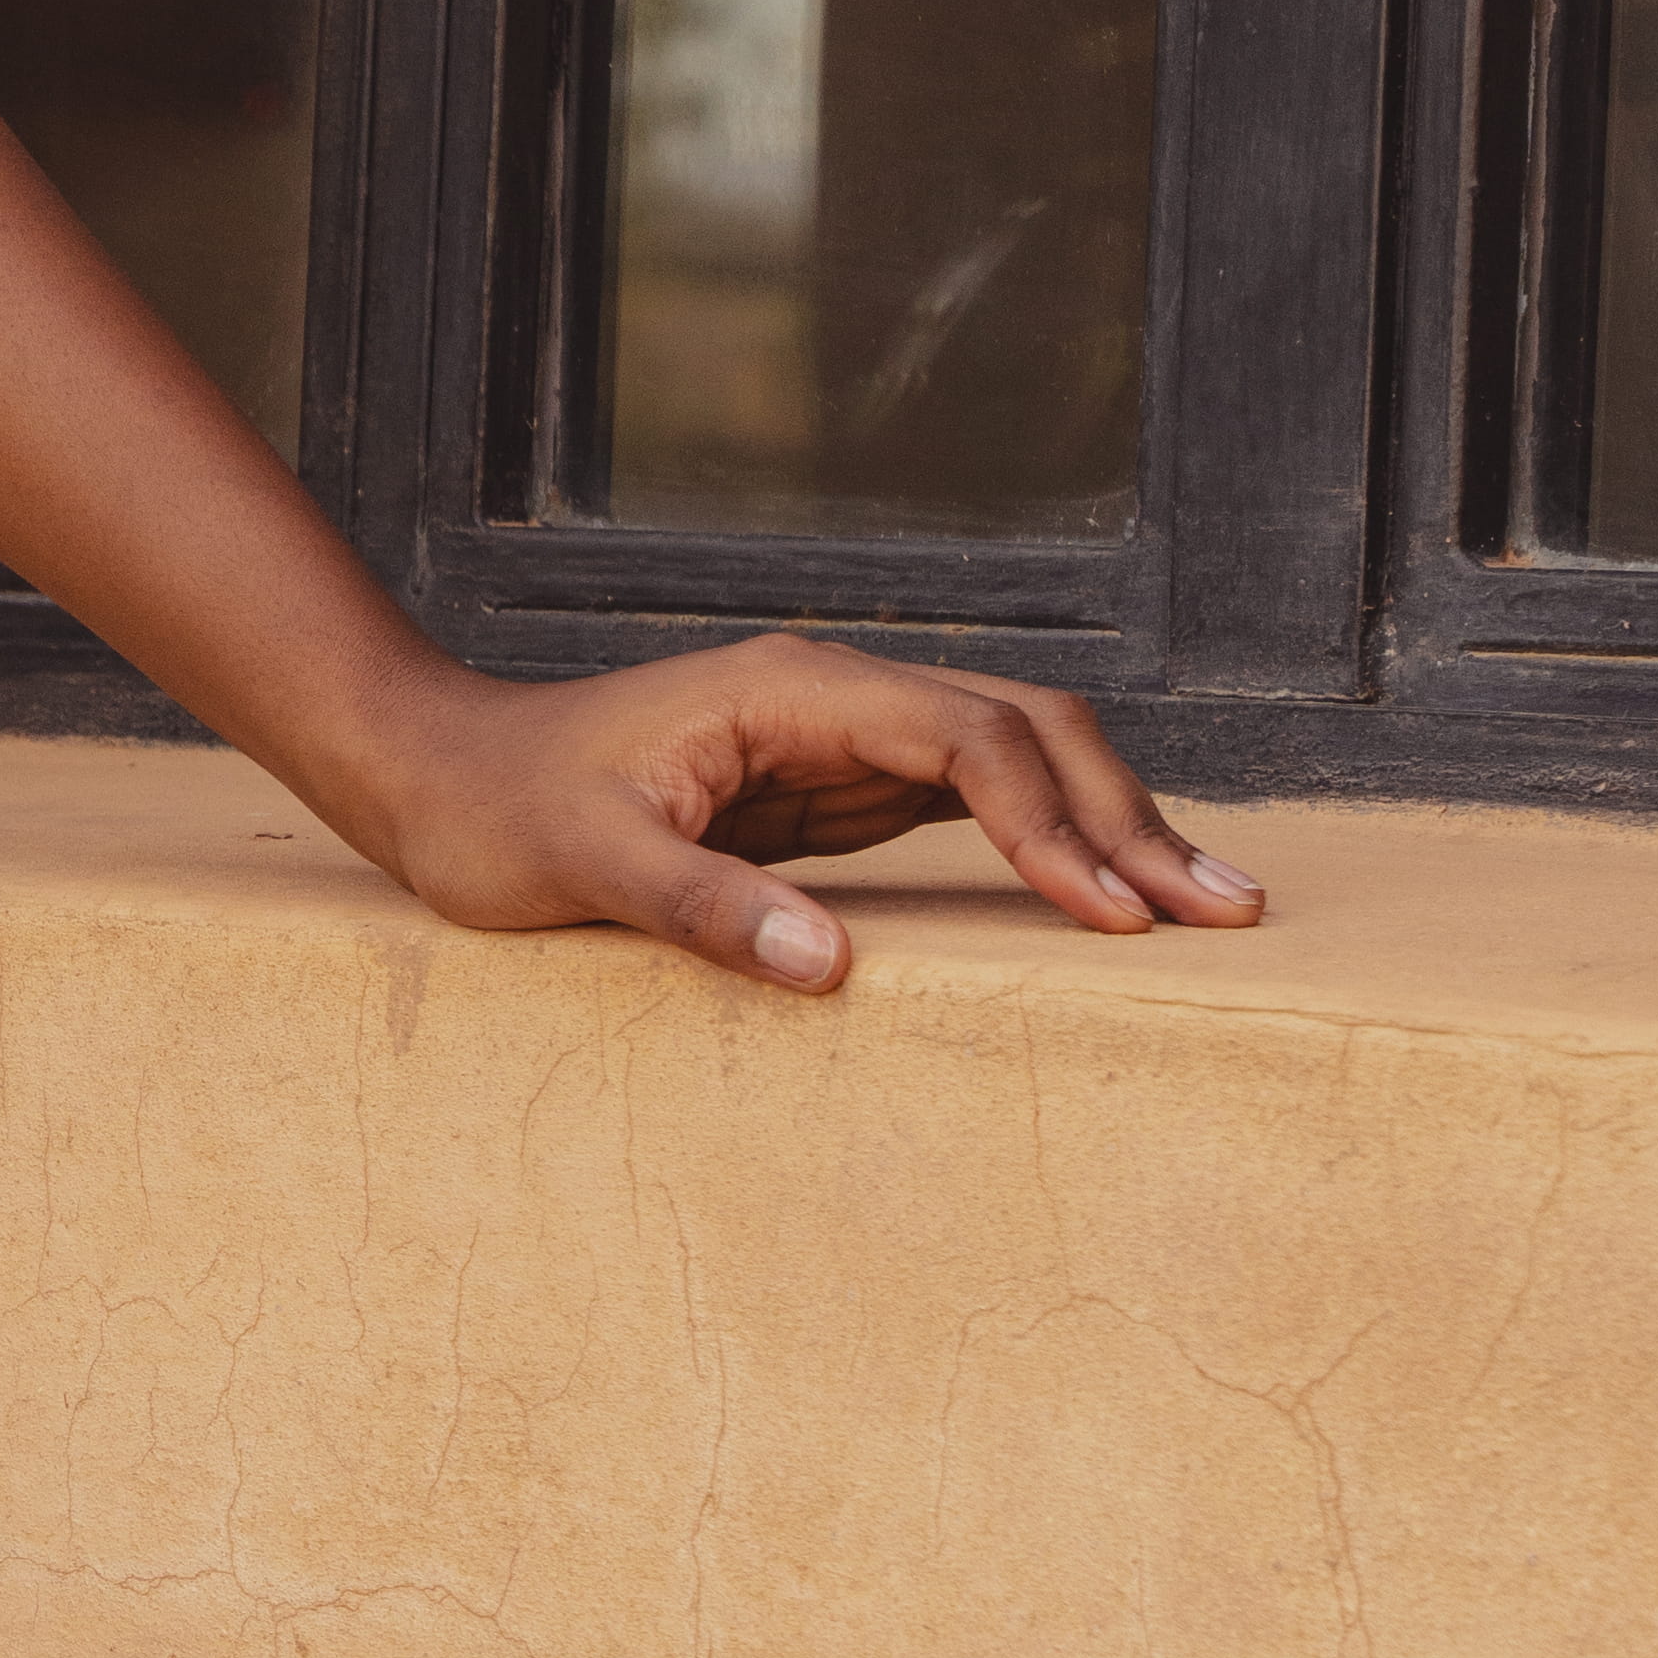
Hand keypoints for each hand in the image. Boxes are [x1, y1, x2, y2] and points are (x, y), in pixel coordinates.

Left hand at [358, 634, 1257, 996]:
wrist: (431, 773)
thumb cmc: (494, 813)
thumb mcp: (579, 868)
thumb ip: (704, 908)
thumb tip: (833, 966)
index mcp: (790, 692)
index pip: (964, 740)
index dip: (1048, 822)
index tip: (1112, 912)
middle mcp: (833, 697)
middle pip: (1025, 731)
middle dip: (1128, 815)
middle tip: (1226, 911)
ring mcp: (838, 739)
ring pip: (1013, 762)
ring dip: (1108, 827)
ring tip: (1203, 908)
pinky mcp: (828, 787)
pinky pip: (967, 805)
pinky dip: (1046, 846)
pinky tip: (1104, 899)